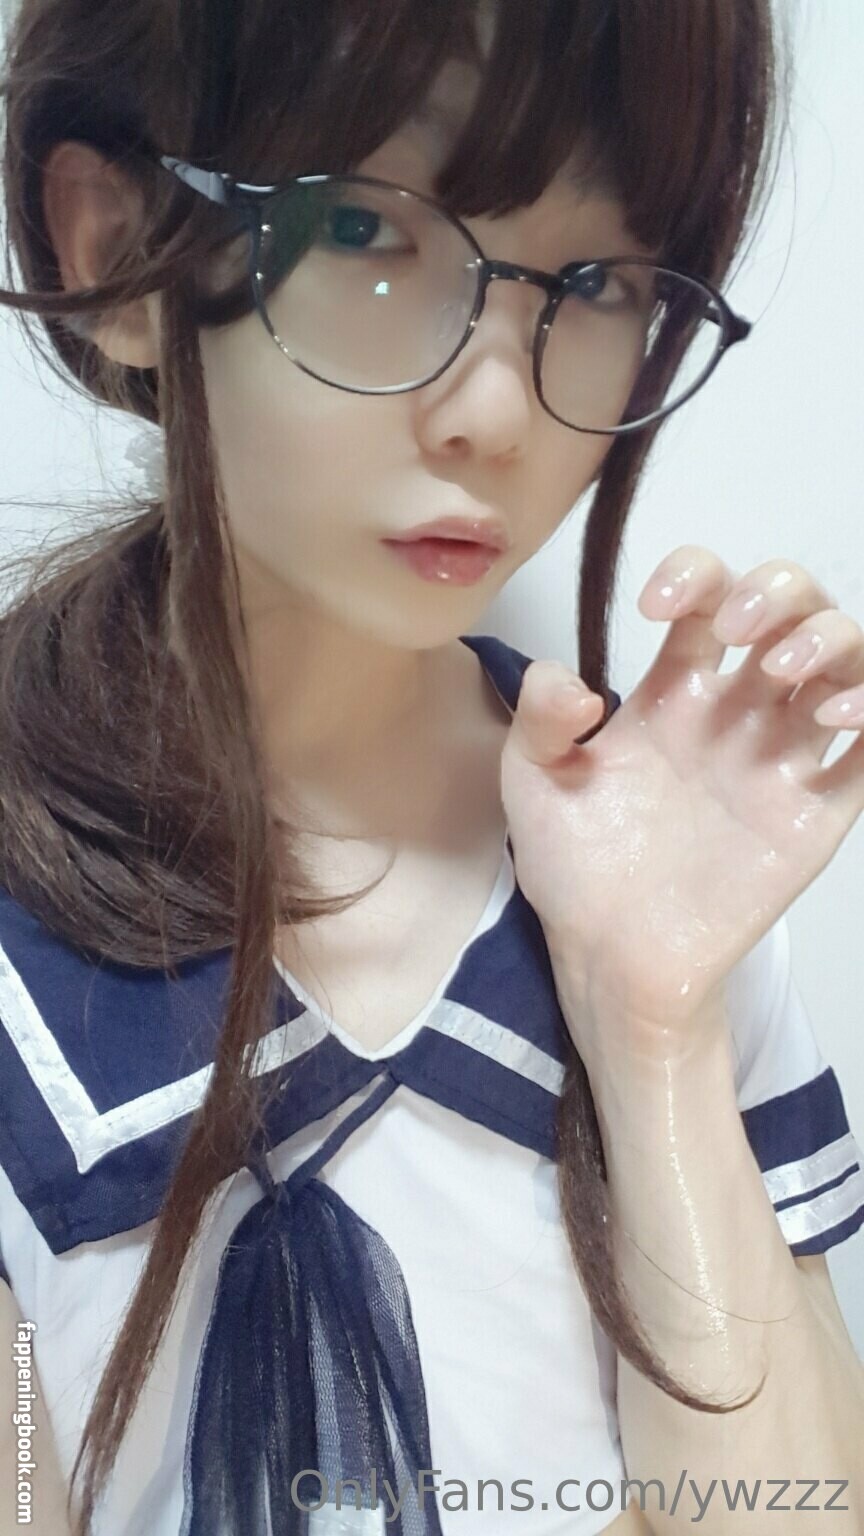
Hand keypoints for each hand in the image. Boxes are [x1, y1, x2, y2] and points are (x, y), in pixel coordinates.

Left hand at [499, 546, 863, 1058]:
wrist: (608, 956)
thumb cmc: (573, 866)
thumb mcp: (531, 782)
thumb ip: (539, 718)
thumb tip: (571, 679)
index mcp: (673, 691)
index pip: (708, 596)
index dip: (695, 574)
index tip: (655, 607)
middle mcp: (736, 712)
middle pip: (792, 610)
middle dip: (777, 592)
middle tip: (737, 629)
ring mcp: (781, 758)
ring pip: (846, 663)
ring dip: (831, 638)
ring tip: (782, 667)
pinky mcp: (814, 814)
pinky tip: (832, 718)